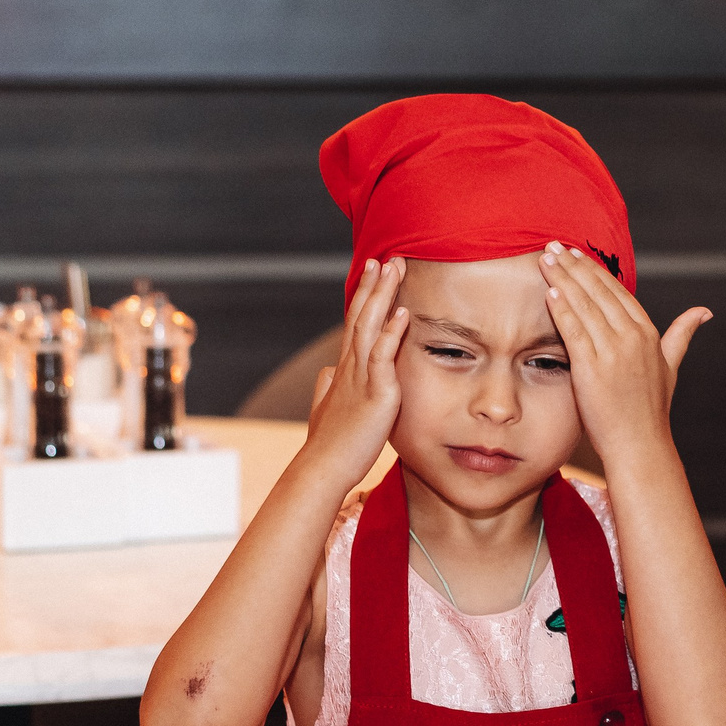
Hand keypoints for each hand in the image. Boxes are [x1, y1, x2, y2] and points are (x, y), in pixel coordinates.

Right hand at [299, 256, 408, 486]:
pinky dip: (392, 334)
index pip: (355, 324)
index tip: (373, 273)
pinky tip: (403, 313)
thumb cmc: (329, 444)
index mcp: (344, 370)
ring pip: (371, 327)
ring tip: (393, 270)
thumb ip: (327, 389)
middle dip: (374, 286)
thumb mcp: (328, 410)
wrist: (323, 467)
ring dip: (382, 297)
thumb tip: (326, 375)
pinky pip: (383, 357)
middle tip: (386, 258)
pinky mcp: (375, 393)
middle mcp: (350, 367)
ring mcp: (361, 377)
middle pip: (362, 316)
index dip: (364, 298)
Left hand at [540, 243, 708, 464]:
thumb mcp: (671, 366)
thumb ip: (682, 334)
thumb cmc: (651, 410)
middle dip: (574, 266)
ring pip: (584, 305)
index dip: (595, 270)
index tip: (576, 254)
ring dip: (562, 279)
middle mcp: (632, 338)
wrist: (640, 444)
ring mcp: (613, 352)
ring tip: (544, 259)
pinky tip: (549, 291)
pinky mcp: (592, 368)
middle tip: (553, 246)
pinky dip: (561, 308)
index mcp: (649, 334)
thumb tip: (704, 311)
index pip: (617, 292)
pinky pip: (574, 330)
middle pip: (599, 291)